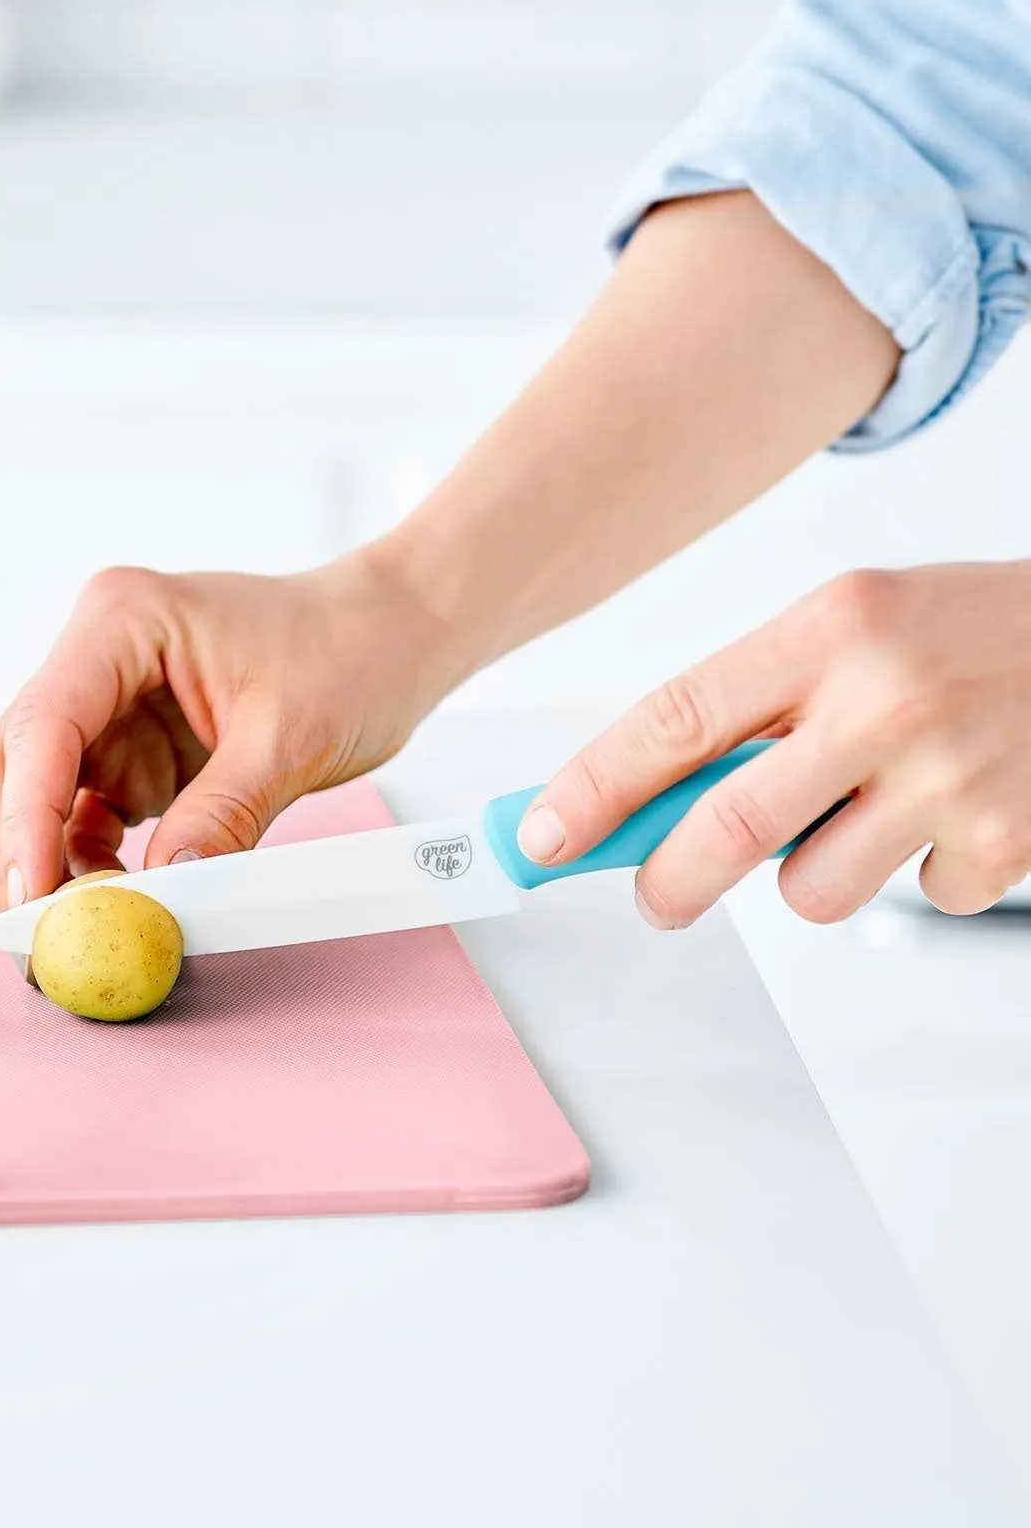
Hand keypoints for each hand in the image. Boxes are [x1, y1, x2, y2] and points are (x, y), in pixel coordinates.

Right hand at [0, 545, 466, 910]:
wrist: (388, 637)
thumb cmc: (348, 651)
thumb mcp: (291, 739)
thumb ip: (222, 815)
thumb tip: (162, 893)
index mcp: (122, 620)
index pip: (45, 723)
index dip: (26, 815)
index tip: (33, 893)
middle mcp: (97, 655)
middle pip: (16, 758)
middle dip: (17, 847)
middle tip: (35, 933)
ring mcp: (107, 703)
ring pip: (39, 793)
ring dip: (48, 863)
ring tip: (75, 931)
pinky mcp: (128, 746)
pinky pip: (85, 812)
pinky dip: (88, 862)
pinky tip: (110, 903)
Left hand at [517, 562, 1030, 925]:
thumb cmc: (964, 634)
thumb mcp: (849, 628)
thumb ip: (757, 703)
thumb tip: (646, 795)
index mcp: (827, 630)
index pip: (674, 721)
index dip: (594, 788)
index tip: (542, 835)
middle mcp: (884, 699)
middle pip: (726, 825)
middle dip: (666, 878)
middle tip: (655, 895)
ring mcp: (949, 774)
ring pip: (809, 888)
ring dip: (809, 873)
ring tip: (858, 814)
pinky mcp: (1005, 839)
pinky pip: (912, 899)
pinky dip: (917, 872)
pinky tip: (951, 813)